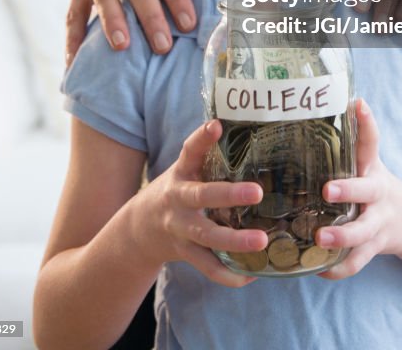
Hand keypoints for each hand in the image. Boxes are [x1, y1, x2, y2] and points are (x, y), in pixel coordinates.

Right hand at [136, 120, 266, 286]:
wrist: (140, 227)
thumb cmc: (177, 189)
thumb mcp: (186, 168)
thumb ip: (208, 152)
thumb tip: (244, 126)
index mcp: (181, 174)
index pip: (189, 151)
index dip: (202, 138)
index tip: (216, 126)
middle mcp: (179, 200)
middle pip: (201, 197)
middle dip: (228, 195)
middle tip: (256, 192)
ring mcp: (181, 229)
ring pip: (206, 236)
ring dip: (234, 241)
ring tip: (261, 241)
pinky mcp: (185, 252)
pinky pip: (207, 266)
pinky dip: (229, 274)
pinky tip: (252, 273)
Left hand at [316, 100, 401, 278]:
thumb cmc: (376, 185)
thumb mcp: (368, 163)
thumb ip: (351, 142)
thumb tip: (329, 104)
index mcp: (373, 168)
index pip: (371, 141)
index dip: (366, 122)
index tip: (358, 104)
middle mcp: (378, 194)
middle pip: (367, 190)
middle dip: (348, 190)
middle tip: (327, 190)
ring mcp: (379, 222)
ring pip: (363, 232)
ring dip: (342, 236)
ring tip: (320, 238)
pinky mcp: (376, 246)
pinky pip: (358, 261)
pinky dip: (340, 267)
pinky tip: (320, 268)